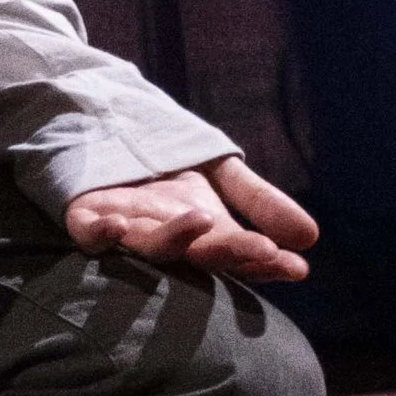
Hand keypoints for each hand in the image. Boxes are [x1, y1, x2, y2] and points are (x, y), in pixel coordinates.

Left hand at [63, 155, 317, 285]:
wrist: (103, 129)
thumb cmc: (165, 161)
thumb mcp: (220, 172)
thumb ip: (258, 201)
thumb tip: (311, 237)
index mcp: (202, 233)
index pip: (239, 255)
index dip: (265, 263)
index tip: (297, 267)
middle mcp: (167, 239)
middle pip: (200, 254)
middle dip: (231, 253)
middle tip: (263, 249)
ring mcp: (126, 230)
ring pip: (151, 247)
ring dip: (176, 240)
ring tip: (203, 220)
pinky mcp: (84, 217)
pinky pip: (90, 234)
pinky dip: (102, 234)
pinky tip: (119, 225)